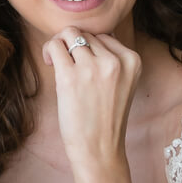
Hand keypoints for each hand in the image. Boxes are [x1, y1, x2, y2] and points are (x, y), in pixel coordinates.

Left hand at [42, 28, 140, 170]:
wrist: (100, 149)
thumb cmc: (106, 118)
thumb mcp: (122, 84)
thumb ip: (112, 60)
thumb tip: (87, 36)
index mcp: (132, 61)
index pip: (105, 36)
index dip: (90, 46)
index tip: (82, 63)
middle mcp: (115, 61)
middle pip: (86, 33)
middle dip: (73, 44)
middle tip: (66, 63)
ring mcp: (93, 67)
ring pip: (70, 33)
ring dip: (60, 44)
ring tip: (56, 61)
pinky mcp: (70, 76)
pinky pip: (55, 45)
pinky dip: (49, 49)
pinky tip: (50, 63)